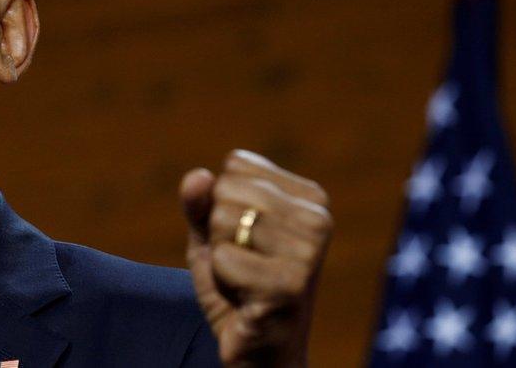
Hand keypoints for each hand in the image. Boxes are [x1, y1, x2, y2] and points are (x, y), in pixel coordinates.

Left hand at [180, 149, 332, 366]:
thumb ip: (200, 203)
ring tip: (245, 281)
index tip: (246, 239)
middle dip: (219, 232)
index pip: (236, 165)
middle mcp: (318, 219)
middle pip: (227, 191)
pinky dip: (222, 280)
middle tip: (243, 265)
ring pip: (223, 221)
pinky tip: (246, 299)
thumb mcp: (211, 236)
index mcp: (310, 197)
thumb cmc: (238, 285)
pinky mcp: (291, 285)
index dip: (222, 204)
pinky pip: (223, 258)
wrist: (260, 352)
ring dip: (220, 258)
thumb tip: (197, 176)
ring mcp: (309, 253)